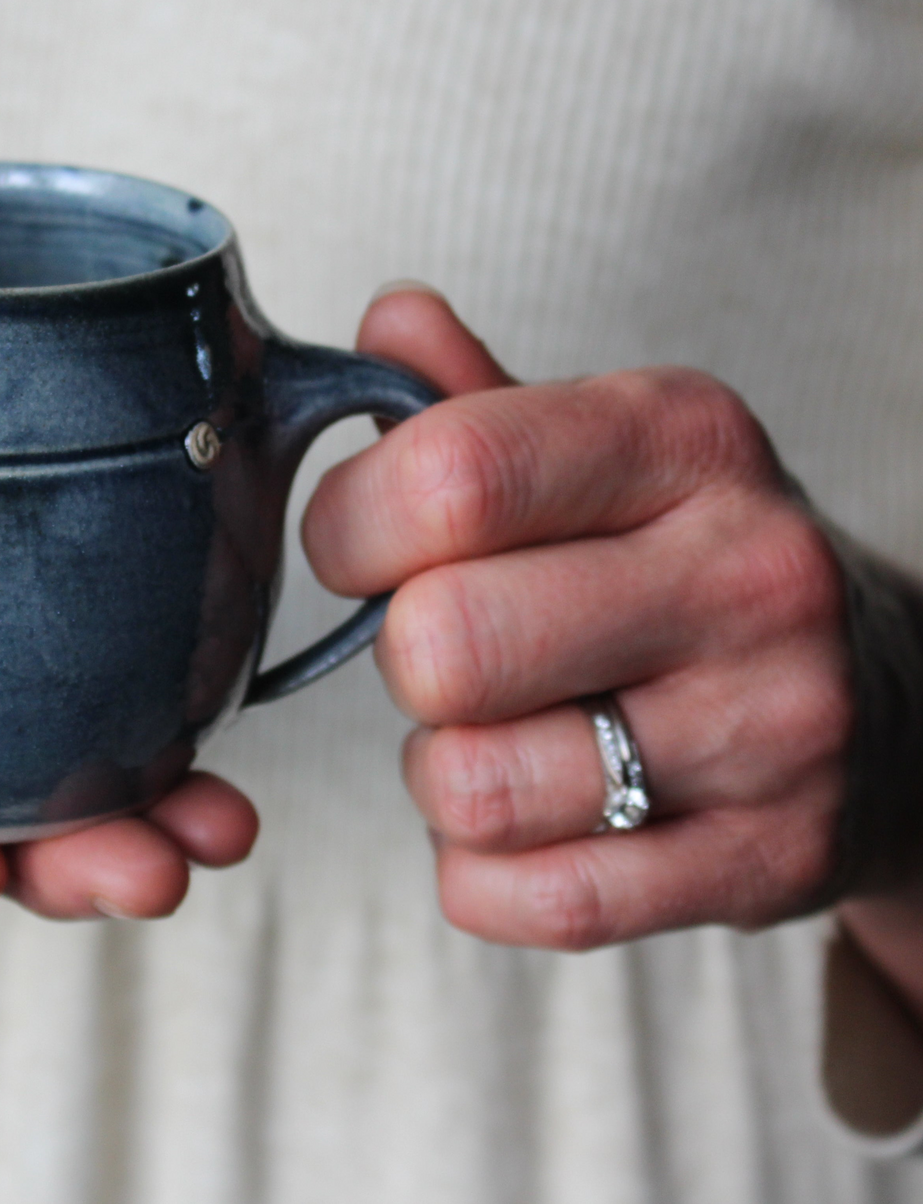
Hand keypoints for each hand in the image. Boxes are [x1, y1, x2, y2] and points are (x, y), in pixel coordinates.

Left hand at [303, 287, 854, 947]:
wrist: (887, 697)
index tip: (361, 548)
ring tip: (501, 735)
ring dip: (442, 774)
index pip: (449, 474)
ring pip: (473, 788)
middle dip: (402, 661)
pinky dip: (485, 872)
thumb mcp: (607, 453)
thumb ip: (476, 402)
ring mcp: (771, 729)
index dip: (350, 524)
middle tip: (443, 654)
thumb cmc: (685, 561)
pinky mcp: (766, 861)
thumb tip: (384, 318)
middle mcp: (747, 572)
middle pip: (443, 645)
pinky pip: (533, 899)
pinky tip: (531, 819)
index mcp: (685, 440)